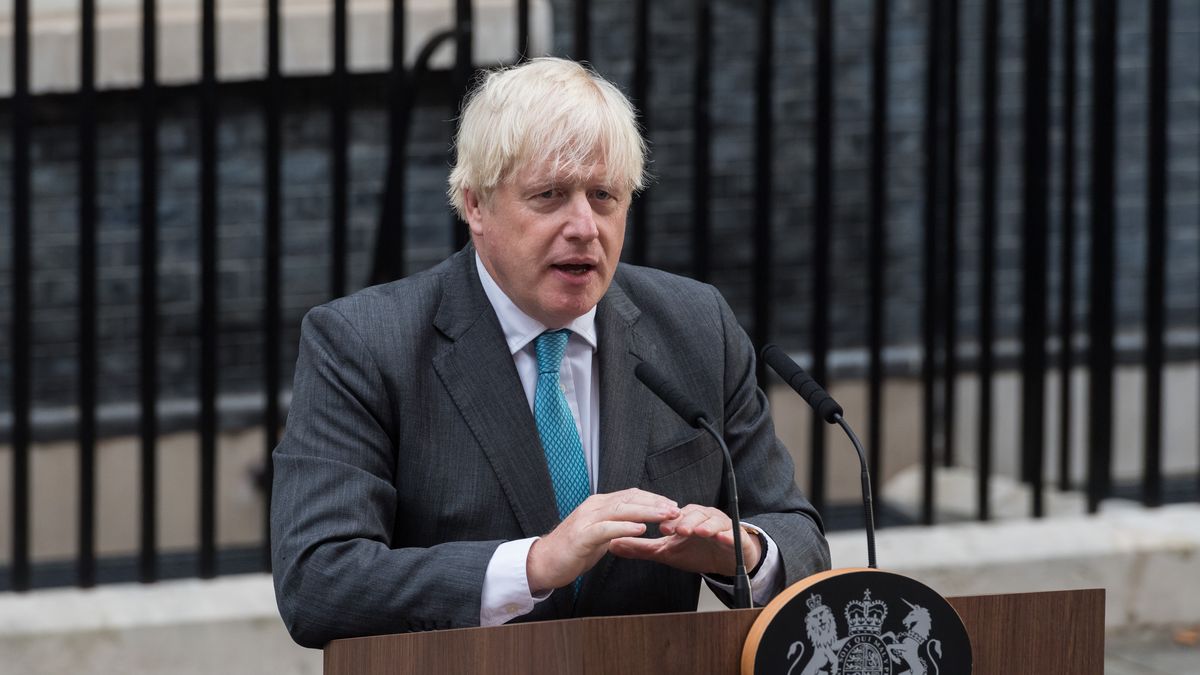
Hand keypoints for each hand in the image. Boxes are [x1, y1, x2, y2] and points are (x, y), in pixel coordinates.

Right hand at [526, 488, 679, 594]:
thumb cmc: (570, 551)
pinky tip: (641, 528)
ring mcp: (586, 520)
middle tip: (675, 509)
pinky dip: (625, 527)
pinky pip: (607, 529)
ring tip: (665, 516)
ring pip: (621, 510)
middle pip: (629, 499)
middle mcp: (593, 507)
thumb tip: (633, 525)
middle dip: (655, 503)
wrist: (542, 563)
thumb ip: (613, 527)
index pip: (630, 495)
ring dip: (646, 512)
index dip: (652, 498)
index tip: (671, 504)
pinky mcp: (582, 536)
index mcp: (597, 505)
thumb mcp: (597, 535)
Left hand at [607, 504, 761, 576]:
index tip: (658, 528)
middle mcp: (702, 516)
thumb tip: (612, 544)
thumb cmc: (697, 552)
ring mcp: (719, 524)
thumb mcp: (666, 552)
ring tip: (698, 531)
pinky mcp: (736, 535)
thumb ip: (641, 548)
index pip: (674, 514)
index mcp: (684, 518)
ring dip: (704, 525)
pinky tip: (722, 538)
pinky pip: (732, 533)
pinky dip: (727, 535)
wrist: (727, 560)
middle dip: (684, 521)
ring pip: (712, 520)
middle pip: (693, 514)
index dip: (667, 520)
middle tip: (676, 530)